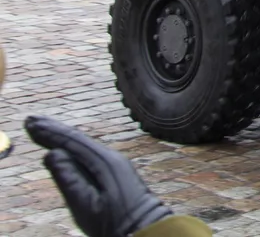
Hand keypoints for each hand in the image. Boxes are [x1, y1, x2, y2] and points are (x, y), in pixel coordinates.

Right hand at [24, 115, 171, 236]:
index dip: (50, 132)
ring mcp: (113, 163)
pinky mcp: (113, 171)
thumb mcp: (86, 205)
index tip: (30, 124)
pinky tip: (64, 147)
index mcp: (104, 162)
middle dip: (53, 129)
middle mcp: (111, 157)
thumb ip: (69, 180)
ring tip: (42, 128)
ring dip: (62, 135)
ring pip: (83, 144)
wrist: (144, 229)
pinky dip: (72, 146)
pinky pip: (88, 152)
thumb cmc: (114, 222)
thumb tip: (52, 153)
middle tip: (31, 119)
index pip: (72, 141)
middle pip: (77, 139)